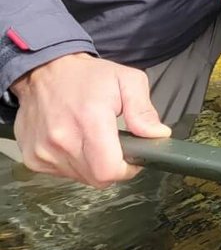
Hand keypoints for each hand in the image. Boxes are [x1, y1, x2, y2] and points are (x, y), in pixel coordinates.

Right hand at [11, 52, 170, 187]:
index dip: (126, 169)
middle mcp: (63, 140)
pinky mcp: (33, 157)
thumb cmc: (88, 76)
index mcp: (90, 120)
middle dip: (111, 166)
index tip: (131, 157)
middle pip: (96, 178)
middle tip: (114, 146)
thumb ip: (143, 110)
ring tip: (91, 139)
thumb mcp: (127, 80)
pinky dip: (72, 163)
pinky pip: (61, 173)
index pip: (109, 170)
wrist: (45, 71)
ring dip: (91, 164)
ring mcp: (44, 151)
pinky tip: (73, 141)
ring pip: (80, 177)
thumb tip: (158, 135)